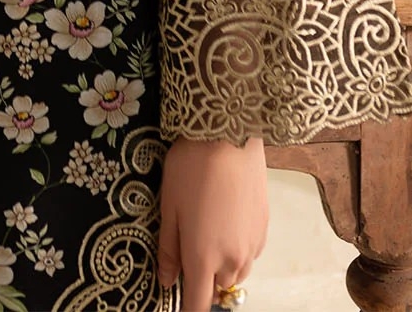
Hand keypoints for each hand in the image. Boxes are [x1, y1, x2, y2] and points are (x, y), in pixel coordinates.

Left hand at [157, 134, 267, 310]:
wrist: (229, 136)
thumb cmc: (190, 168)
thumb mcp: (169, 207)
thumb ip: (168, 250)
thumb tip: (167, 281)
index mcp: (204, 257)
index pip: (199, 304)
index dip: (189, 310)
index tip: (181, 305)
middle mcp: (233, 259)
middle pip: (218, 289)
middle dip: (203, 280)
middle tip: (188, 251)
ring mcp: (253, 245)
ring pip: (236, 273)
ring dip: (221, 266)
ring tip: (206, 231)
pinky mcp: (264, 229)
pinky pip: (249, 253)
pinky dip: (236, 248)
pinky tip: (224, 220)